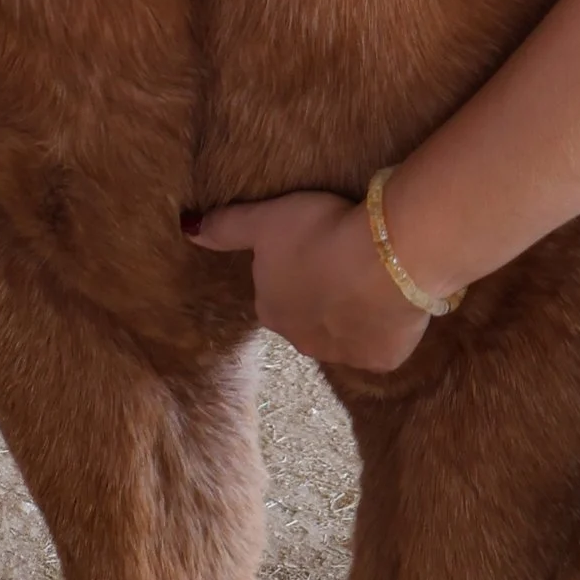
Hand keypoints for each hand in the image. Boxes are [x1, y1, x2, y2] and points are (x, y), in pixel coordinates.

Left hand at [186, 188, 432, 370]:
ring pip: (345, 334)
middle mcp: (302, 342)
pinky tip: (393, 299)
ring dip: (353, 314)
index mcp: (271, 311)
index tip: (313, 248)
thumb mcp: (266, 220)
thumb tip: (186, 230)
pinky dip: (387, 327)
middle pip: (309, 318)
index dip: (295, 271)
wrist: (385, 257)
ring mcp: (344, 355)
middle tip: (344, 262)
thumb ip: (226, 227)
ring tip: (372, 276)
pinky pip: (381, 345)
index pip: (275, 295)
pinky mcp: (382, 360)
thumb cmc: (319, 233)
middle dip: (322, 298)